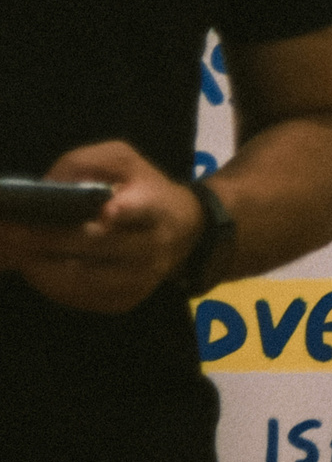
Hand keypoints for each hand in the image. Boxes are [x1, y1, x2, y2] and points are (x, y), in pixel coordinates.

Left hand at [5, 142, 203, 315]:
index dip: (125, 211)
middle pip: (95, 245)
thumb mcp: (123, 160)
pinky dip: (48, 283)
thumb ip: (86, 162)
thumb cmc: (144, 189)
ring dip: (38, 266)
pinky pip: (77, 298)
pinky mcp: (124, 301)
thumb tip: (47, 187)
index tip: (107, 211)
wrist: (184, 230)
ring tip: (10, 251)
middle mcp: (153, 247)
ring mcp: (140, 279)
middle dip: (48, 239)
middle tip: (9, 231)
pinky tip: (32, 265)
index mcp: (157, 206)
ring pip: (79, 279)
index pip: (144, 210)